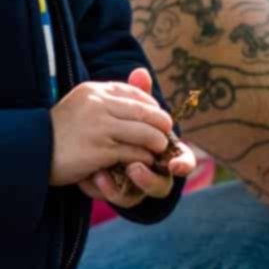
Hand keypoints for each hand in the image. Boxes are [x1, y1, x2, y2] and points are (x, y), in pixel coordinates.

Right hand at [49, 71, 175, 191]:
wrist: (31, 152)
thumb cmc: (58, 132)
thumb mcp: (80, 106)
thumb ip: (105, 99)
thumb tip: (138, 80)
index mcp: (93, 91)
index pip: (134, 93)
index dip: (151, 106)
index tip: (156, 117)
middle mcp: (98, 104)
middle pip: (146, 111)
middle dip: (161, 124)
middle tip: (166, 134)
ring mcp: (100, 127)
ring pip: (145, 132)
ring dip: (156, 143)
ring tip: (158, 149)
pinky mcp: (101, 150)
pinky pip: (134, 152)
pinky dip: (143, 158)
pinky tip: (142, 162)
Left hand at [80, 66, 196, 206]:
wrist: (84, 146)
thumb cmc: (117, 124)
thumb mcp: (124, 110)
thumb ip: (135, 95)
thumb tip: (140, 71)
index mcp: (163, 152)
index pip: (183, 161)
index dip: (184, 164)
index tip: (176, 165)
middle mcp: (154, 172)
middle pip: (162, 184)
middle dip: (150, 178)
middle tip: (135, 167)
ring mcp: (135, 184)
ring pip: (139, 196)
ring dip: (127, 186)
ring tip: (116, 173)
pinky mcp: (118, 192)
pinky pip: (118, 197)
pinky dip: (108, 188)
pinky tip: (97, 177)